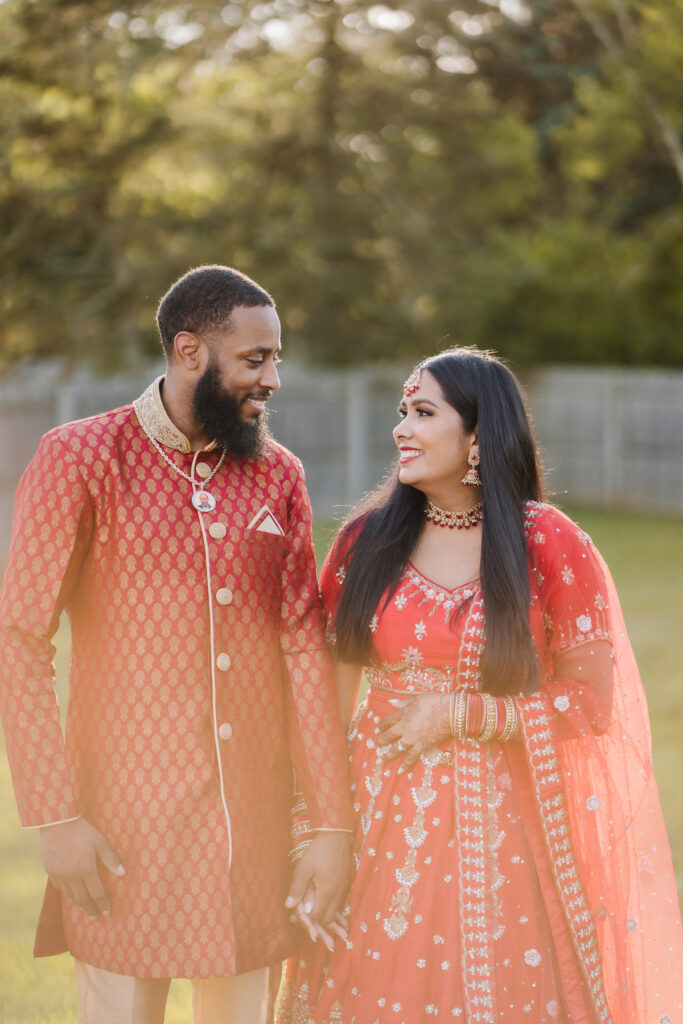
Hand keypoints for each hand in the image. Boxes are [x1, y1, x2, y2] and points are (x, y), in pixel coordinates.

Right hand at [39, 817, 124, 918]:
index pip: (97, 893)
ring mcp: (59, 875)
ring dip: (78, 903)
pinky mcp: (50, 870)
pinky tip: (68, 893)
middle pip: (82, 899)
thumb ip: (111, 859)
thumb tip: (123, 873)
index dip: (103, 904)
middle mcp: (72, 877)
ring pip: (69, 895)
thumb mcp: (100, 842)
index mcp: (86, 870)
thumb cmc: (82, 830)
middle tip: (94, 918)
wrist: (57, 821)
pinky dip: (65, 892)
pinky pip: (58, 887)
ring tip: (83, 908)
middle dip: (90, 909)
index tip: (107, 913)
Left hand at [285, 831, 351, 947]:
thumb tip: (289, 905)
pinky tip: (321, 896)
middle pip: (328, 918)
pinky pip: (339, 901)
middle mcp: (338, 893)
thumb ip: (297, 888)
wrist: (336, 834)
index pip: (318, 916)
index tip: (296, 916)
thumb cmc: (319, 850)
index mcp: (327, 891)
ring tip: (311, 906)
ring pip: (335, 910)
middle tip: (303, 913)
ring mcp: (344, 888)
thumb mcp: (304, 867)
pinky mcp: (346, 882)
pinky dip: (330, 904)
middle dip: (316, 920)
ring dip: (324, 912)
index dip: (306, 919)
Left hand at [376, 693, 450, 772]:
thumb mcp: (417, 698)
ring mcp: (412, 738)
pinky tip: (399, 771)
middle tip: (371, 745)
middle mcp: (405, 727)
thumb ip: (403, 702)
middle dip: (379, 741)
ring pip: (397, 748)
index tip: (377, 728)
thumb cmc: (435, 701)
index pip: (389, 720)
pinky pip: (412, 757)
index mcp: (403, 713)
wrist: (450, 712)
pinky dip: (406, 764)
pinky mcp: (422, 746)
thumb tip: (390, 702)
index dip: (382, 725)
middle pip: (389, 735)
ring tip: (379, 761)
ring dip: (387, 755)